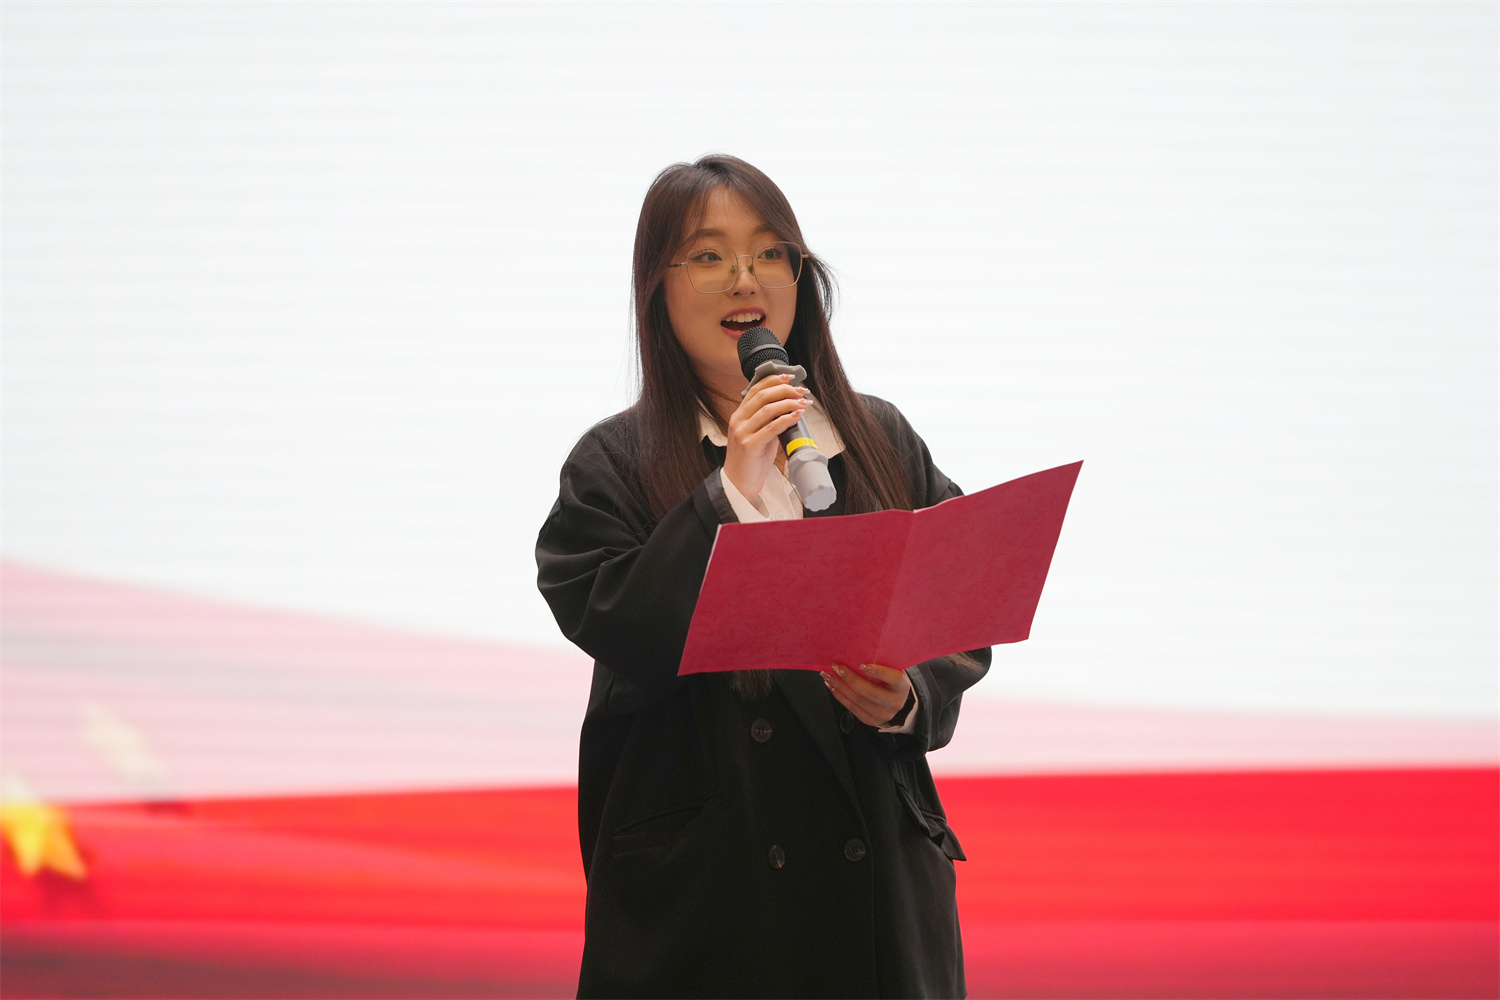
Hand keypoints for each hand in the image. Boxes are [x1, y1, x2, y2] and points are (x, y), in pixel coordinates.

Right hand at [722, 373, 808, 500]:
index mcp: (739, 415)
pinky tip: (797, 416)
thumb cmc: (751, 460)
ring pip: (768, 409)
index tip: (790, 377)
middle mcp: (738, 421)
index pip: (755, 389)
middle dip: (785, 390)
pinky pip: (771, 427)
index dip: (774, 380)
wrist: (738, 483)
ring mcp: (742, 433)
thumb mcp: (758, 435)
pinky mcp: (749, 445)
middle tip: (802, 391)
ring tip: (804, 403)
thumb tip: (790, 407)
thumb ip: (769, 421)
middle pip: (763, 396)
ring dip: (789, 403)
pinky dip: (786, 419)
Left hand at [821, 663, 911, 727]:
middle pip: (869, 691)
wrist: (897, 701)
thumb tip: (856, 653)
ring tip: (828, 675)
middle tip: (836, 667)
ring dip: (839, 686)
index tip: (861, 664)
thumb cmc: (891, 679)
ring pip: (858, 700)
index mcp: (902, 686)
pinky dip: (840, 696)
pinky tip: (832, 686)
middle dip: (850, 678)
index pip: (892, 678)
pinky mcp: (871, 720)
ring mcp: (883, 714)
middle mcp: (895, 702)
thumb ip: (882, 663)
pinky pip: (852, 708)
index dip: (877, 672)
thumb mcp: (893, 670)